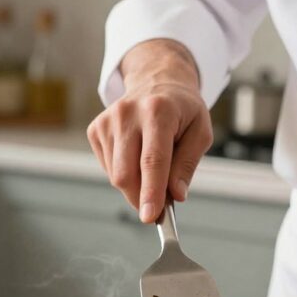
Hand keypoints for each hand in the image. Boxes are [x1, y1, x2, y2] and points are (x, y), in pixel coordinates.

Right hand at [87, 39, 212, 221]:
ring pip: (115, 175)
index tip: (151, 217)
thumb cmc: (182, 110)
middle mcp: (128, 113)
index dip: (151, 192)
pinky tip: (136, 156)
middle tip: (159, 203)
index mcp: (158, 111)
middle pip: (126, 173)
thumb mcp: (200, 132)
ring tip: (152, 166)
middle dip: (142, 197)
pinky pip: (108, 168)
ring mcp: (108, 120)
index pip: (152, 160)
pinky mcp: (96, 129)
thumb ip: (187, 164)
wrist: (156, 80)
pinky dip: (124, 172)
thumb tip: (175, 195)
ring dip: (135, 185)